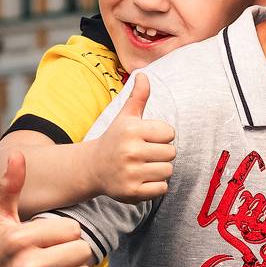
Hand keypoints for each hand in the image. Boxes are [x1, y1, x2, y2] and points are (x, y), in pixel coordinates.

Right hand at [92, 74, 175, 201]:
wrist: (94, 167)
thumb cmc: (115, 139)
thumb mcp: (125, 117)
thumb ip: (138, 97)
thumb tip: (143, 74)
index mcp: (132, 130)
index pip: (169, 133)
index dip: (161, 136)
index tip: (147, 139)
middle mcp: (131, 151)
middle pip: (171, 153)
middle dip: (161, 154)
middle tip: (145, 155)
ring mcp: (131, 173)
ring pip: (168, 171)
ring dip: (159, 170)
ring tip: (143, 167)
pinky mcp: (132, 192)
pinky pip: (162, 188)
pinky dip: (155, 186)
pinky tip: (141, 179)